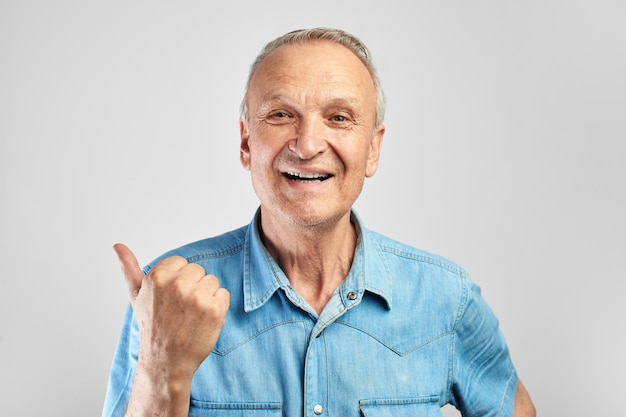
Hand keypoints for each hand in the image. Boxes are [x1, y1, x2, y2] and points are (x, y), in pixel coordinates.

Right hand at [113, 243, 229, 412]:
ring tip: (192, 316)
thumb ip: (129, 268)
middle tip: (181, 310)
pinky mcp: (214, 310)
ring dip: (206, 297)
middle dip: (193, 287)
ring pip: (212, 282)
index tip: (171, 299)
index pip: (182, 263)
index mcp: (158, 277)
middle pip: (199, 271)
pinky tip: (203, 321)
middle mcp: (177, 284)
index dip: (179, 281)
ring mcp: (196, 297)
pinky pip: (223, 295)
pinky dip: (218, 307)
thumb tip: (117, 245)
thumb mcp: (136, 296)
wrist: (166, 361)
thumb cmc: (152, 327)